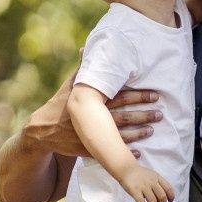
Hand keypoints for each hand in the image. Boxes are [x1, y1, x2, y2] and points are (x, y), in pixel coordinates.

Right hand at [24, 69, 162, 158]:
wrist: (40, 131)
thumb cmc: (59, 103)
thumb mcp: (70, 86)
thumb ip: (82, 69)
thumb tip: (86, 48)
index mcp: (91, 101)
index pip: (119, 97)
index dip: (138, 96)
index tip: (156, 95)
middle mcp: (92, 118)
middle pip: (122, 116)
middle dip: (143, 115)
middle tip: (160, 113)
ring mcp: (89, 135)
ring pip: (118, 136)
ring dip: (137, 133)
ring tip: (152, 130)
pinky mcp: (86, 149)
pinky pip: (108, 153)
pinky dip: (124, 153)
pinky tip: (139, 153)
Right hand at [116, 164, 174, 201]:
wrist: (127, 169)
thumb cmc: (141, 175)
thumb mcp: (153, 175)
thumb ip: (159, 183)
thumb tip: (165, 196)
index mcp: (157, 178)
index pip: (168, 188)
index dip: (171, 196)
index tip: (170, 201)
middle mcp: (152, 182)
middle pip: (162, 196)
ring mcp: (143, 186)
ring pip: (153, 201)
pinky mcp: (134, 190)